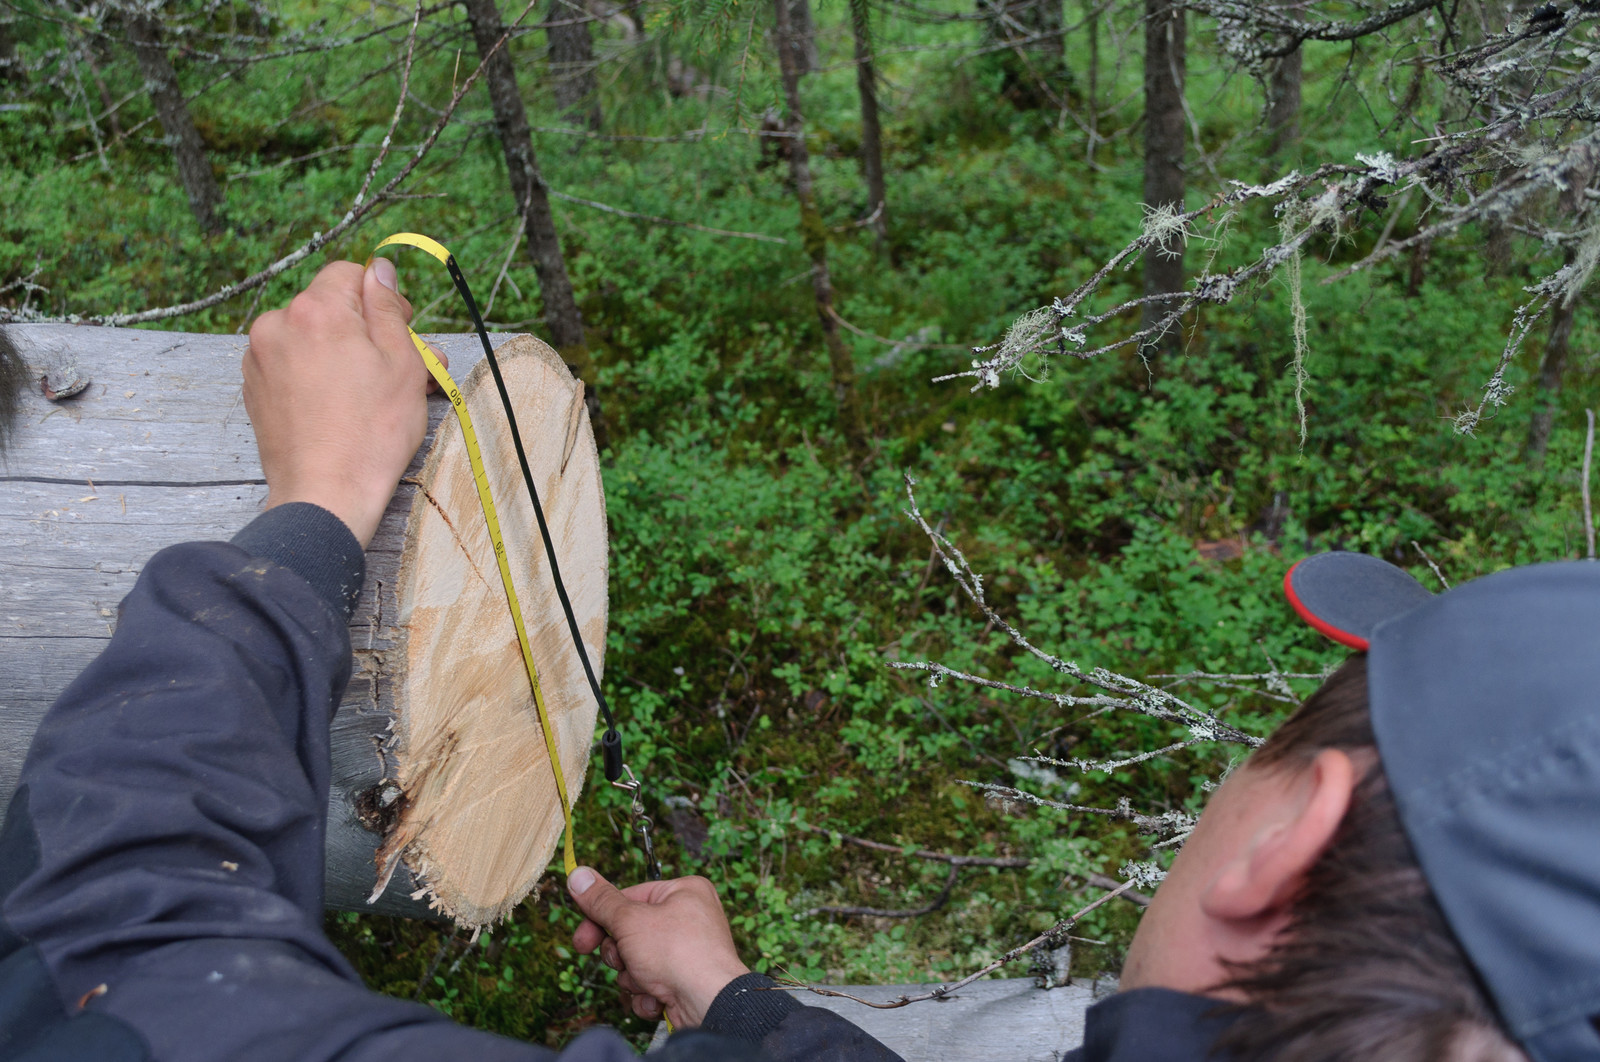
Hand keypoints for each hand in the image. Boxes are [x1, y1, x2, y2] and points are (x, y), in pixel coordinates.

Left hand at [243, 259, 438, 547]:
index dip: (381, 296)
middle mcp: (278, 324)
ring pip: (309, 336)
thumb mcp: (402, 363)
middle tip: (396, 367)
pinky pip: (290, 364)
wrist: (326, 493)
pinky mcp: (253, 388)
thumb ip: (387, 307)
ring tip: (368, 392)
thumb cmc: (372, 432)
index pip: (349, 274)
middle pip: (328, 307)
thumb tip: (379, 270)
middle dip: (363, 329)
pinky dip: (314, 374)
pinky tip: (338, 406)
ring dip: (339, 352)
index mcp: (316, 310)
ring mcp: (259, 358)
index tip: (401, 327)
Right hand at [568, 867, 750, 1026]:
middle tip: (618, 961)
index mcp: (683, 891)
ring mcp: (688, 952)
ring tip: (647, 981)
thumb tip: (578, 875)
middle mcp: (689, 918)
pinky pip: (650, 984)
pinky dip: (647, 994)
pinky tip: (658, 998)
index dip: (601, 919)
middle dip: (620, 954)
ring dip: (633, 977)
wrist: (709, 1004)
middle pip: (631, 932)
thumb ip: (601, 901)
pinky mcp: (684, 982)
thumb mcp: (630, 920)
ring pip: (637, 962)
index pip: (629, 897)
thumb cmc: (678, 954)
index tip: (582, 939)